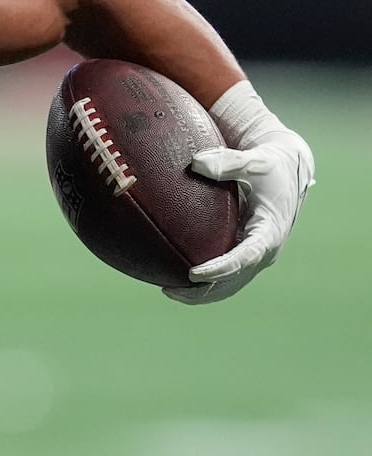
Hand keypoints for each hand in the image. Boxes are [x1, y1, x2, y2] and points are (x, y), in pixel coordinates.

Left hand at [164, 86, 314, 304]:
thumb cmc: (269, 166)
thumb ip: (228, 162)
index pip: (245, 257)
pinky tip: (175, 278)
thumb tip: (196, 162)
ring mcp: (256, 254)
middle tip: (169, 290)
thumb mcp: (254, 161)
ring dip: (202, 293)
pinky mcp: (247, 252)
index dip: (220, 269)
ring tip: (167, 290)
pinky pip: (227, 275)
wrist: (288, 172)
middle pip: (235, 280)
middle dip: (205, 291)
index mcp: (270, 231)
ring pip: (230, 284)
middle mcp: (265, 249)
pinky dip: (206, 283)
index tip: (193, 274)